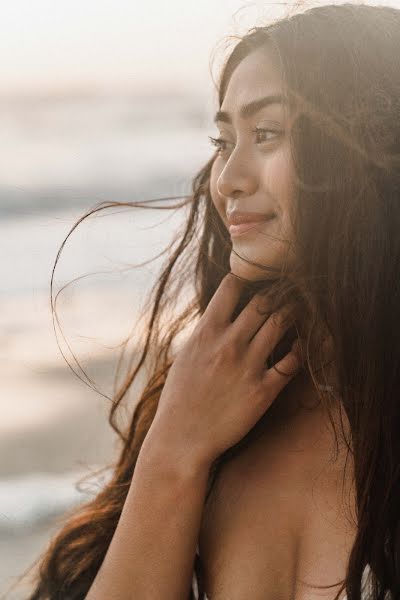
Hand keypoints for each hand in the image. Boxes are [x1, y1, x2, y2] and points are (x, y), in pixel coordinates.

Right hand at [148, 273, 302, 469]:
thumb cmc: (180, 397)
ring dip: (292, 313)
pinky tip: (300, 347)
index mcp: (206, 332)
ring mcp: (247, 366)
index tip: (257, 279)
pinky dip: (299, 350)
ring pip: (281, 323)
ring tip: (298, 310)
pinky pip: (292, 362)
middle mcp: (228, 344)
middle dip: (277, 292)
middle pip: (263, 301)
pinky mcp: (263, 391)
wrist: (182, 439)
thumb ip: (206, 331)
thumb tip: (222, 312)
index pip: (232, 286)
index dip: (247, 277)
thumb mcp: (186, 355)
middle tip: (287, 291)